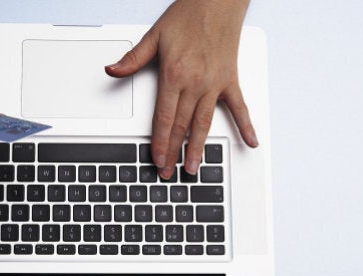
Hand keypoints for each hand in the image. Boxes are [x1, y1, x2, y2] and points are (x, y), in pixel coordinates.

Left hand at [106, 0, 257, 178]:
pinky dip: (245, 125)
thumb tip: (112, 70)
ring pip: (204, 123)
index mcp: (174, 75)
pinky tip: (251, 142)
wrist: (218, 0)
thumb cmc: (188, 15)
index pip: (163, 119)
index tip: (157, 160)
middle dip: (173, 152)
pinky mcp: (230, 80)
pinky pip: (239, 107)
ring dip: (198, 148)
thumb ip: (133, 59)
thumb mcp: (154, 36)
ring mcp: (215, 84)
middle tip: (169, 172)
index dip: (159, 143)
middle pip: (181, 126)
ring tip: (193, 168)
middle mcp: (195, 83)